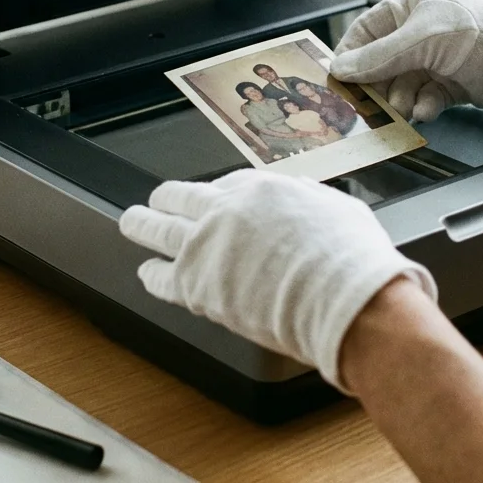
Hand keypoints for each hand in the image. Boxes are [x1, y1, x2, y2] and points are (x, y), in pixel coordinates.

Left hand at [118, 169, 437, 390]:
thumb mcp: (340, 209)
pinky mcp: (195, 285)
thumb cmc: (351, 259)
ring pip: (158, 228)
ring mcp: (206, 246)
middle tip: (158, 200)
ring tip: (131, 222)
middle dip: (168, 198)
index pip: (227, 184)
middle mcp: (227, 210)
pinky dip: (151, 273)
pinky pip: (161, 276)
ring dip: (141, 224)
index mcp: (263, 189)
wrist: (343, 299)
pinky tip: (145, 272)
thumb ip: (312, 201)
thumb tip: (305, 197)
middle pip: (182, 197)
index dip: (218, 194)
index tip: (212, 199)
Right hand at [330, 0, 482, 121]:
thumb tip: (340, 68)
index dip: (353, 54)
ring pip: (406, 82)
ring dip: (402, 98)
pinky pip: (430, 95)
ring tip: (406, 109)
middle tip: (371, 105)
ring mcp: (445, 56)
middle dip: (379, 83)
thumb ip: (379, 57)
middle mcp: (427, 28)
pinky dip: (425, 104)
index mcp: (416, 4)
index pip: (368, 28)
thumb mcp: (424, 42)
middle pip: (385, 60)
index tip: (339, 81)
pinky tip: (427, 111)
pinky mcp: (460, 82)